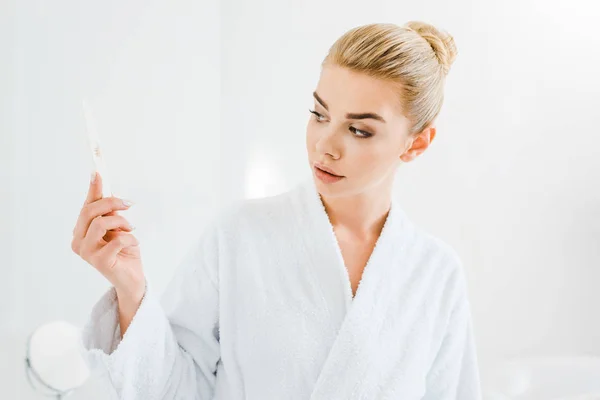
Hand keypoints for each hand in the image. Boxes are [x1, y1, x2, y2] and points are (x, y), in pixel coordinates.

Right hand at [71, 171, 145, 300]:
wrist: (132, 278)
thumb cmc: (124, 251)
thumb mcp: (118, 226)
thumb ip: (110, 212)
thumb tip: (107, 188)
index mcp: (80, 230)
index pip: (86, 204)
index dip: (92, 187)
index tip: (98, 171)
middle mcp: (78, 241)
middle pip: (90, 211)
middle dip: (111, 202)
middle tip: (129, 203)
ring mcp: (86, 252)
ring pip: (101, 223)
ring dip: (121, 222)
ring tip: (130, 229)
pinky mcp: (99, 261)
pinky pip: (117, 239)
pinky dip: (130, 238)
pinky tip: (134, 243)